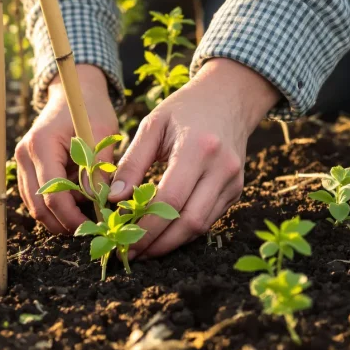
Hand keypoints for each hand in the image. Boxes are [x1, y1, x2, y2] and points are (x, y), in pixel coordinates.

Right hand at [15, 65, 118, 232]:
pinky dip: (54, 206)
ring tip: (86, 215)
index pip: (52, 194)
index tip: (94, 225)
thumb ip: (98, 169)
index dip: (72, 216)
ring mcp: (21, 162)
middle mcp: (24, 155)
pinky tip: (76, 204)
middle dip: (63, 222)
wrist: (74, 91)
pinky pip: (36, 197)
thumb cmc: (90, 109)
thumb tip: (100, 201)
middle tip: (90, 229)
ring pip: (34, 206)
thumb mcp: (102, 134)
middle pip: (38, 206)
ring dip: (58, 216)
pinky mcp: (26, 167)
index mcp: (41, 145)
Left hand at [109, 58, 279, 258]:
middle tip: (130, 252)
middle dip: (157, 243)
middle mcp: (222, 168)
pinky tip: (162, 234)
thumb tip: (114, 200)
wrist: (229, 97)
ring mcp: (233, 182)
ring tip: (142, 248)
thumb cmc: (184, 108)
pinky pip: (209, 220)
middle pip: (189, 221)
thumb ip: (132, 162)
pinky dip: (184, 232)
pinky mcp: (236, 190)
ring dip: (170, 243)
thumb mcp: (152, 125)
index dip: (146, 224)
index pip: (170, 199)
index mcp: (199, 148)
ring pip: (201, 227)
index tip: (122, 236)